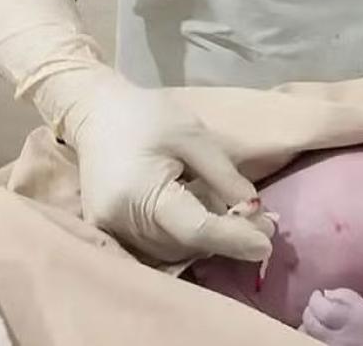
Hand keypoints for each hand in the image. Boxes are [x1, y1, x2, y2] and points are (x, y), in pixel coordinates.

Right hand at [55, 68, 272, 264]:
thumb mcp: (194, 136)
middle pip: (184, 245)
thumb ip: (224, 177)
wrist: (95, 110)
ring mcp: (109, 230)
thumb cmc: (146, 116)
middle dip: (224, 238)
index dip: (233, 238)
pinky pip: (153, 246)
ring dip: (205, 241)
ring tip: (232, 217)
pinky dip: (182, 238)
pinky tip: (198, 217)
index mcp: (140, 193)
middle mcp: (119, 221)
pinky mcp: (107, 231)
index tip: (267, 244)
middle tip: (261, 224)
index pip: (194, 229)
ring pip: (171, 252)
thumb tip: (255, 213)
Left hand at [300, 288, 362, 343]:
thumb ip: (341, 294)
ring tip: (316, 320)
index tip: (317, 294)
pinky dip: (309, 337)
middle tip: (315, 306)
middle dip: (310, 312)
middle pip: (312, 324)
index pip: (324, 310)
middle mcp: (341, 340)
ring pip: (306, 337)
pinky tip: (316, 334)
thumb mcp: (361, 304)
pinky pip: (310, 343)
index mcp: (353, 322)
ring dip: (307, 326)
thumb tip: (324, 294)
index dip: (316, 299)